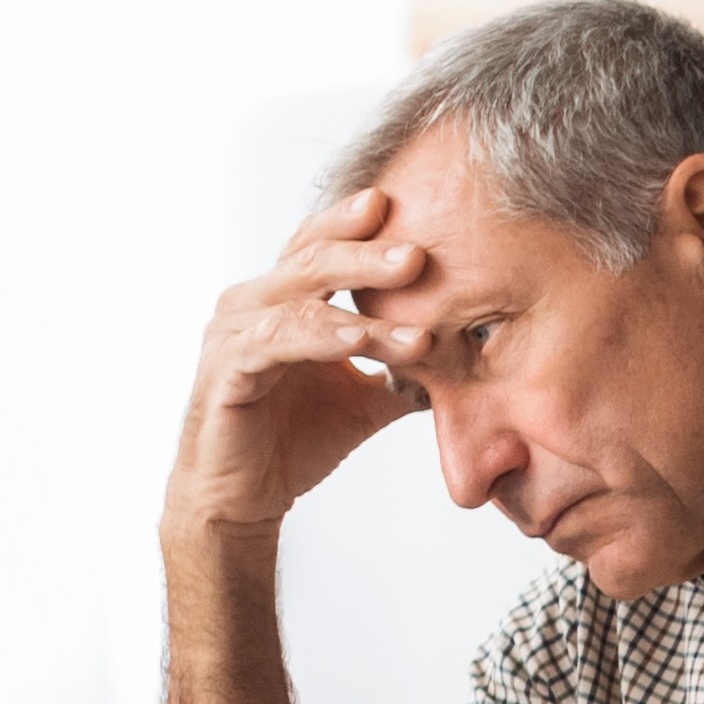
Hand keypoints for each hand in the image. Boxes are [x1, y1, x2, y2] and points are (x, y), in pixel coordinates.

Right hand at [168, 188, 435, 542]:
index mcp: (284, 299)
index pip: (322, 246)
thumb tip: (477, 354)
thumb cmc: (297, 438)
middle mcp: (252, 304)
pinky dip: (321, 336)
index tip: (414, 205)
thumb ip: (411, 368)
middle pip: (311, 257)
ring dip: (359, 297)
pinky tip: (360, 339)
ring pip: (300, 298)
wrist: (244, 498)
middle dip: (368, 250)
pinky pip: (275, 343)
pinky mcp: (226, 371)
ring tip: (412, 296)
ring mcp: (233, 333)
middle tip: (420, 250)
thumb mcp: (370, 397)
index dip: (360, 224)